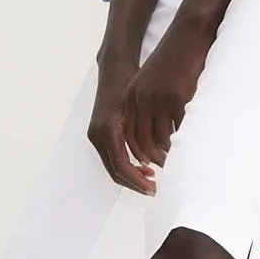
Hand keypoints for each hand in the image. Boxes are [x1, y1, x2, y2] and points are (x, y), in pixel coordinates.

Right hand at [86, 55, 155, 194]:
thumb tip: (163, 155)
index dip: (137, 179)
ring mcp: (96, 135)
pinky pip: (112, 157)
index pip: (120, 165)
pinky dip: (127, 166)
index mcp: (108, 129)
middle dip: (134, 183)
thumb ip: (148, 132)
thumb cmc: (131, 82)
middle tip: (154, 190)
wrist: (115, 68)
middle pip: (115, 171)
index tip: (154, 187)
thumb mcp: (141, 106)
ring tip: (151, 181)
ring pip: (112, 167)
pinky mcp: (100, 133)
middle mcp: (98, 134)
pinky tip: (144, 166)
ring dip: (131, 176)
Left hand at [120, 8, 216, 168]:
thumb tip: (159, 130)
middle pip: (140, 141)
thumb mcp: (155, 80)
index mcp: (133, 95)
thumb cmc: (177, 57)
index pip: (128, 134)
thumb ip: (151, 101)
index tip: (147, 168)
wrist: (189, 33)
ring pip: (159, 139)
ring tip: (175, 166)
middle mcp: (141, 98)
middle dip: (150, 161)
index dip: (136, 154)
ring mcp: (158, 98)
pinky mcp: (176, 97)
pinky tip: (189, 149)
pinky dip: (182, 142)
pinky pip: (178, 129)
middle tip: (161, 175)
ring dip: (167, 156)